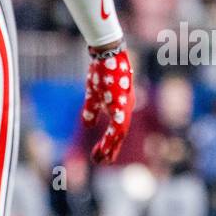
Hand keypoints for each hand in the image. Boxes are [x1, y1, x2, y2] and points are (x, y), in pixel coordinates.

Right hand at [83, 43, 134, 164]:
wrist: (106, 52)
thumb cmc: (101, 71)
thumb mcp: (93, 95)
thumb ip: (91, 110)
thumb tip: (88, 126)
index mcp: (121, 106)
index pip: (117, 130)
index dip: (109, 143)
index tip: (98, 154)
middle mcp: (126, 107)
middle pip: (120, 134)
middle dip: (111, 149)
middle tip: (101, 162)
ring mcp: (125, 105)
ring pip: (121, 133)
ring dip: (111, 147)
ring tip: (102, 159)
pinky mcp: (121, 103)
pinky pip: (119, 125)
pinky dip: (112, 137)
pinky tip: (105, 146)